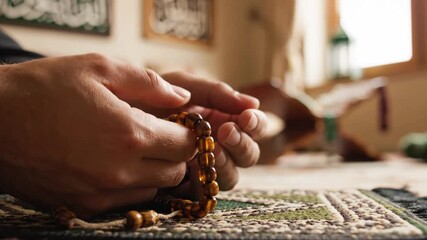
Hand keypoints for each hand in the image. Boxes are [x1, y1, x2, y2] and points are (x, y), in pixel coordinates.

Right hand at [0, 54, 197, 216]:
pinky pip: (127, 201)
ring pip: (154, 188)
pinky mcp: (82, 206)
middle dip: (176, 152)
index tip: (180, 122)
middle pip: (176, 171)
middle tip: (161, 133)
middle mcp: (121, 171)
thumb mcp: (98, 69)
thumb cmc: (42, 89)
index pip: (187, 145)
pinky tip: (115, 162)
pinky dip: (132, 184)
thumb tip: (182, 99)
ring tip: (137, 147)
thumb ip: (149, 83)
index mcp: (130, 134)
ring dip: (156, 169)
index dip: (190, 132)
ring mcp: (101, 193)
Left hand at [132, 72, 267, 197]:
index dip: (257, 123)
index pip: (253, 126)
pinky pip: (205, 191)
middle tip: (224, 132)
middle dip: (241, 144)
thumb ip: (217, 93)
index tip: (246, 117)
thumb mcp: (185, 86)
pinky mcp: (186, 185)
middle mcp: (218, 145)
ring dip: (225, 163)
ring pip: (231, 176)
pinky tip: (193, 167)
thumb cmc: (153, 96)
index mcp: (223, 119)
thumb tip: (254, 103)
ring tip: (209, 149)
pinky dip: (204, 180)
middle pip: (248, 155)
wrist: (117, 112)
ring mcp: (203, 167)